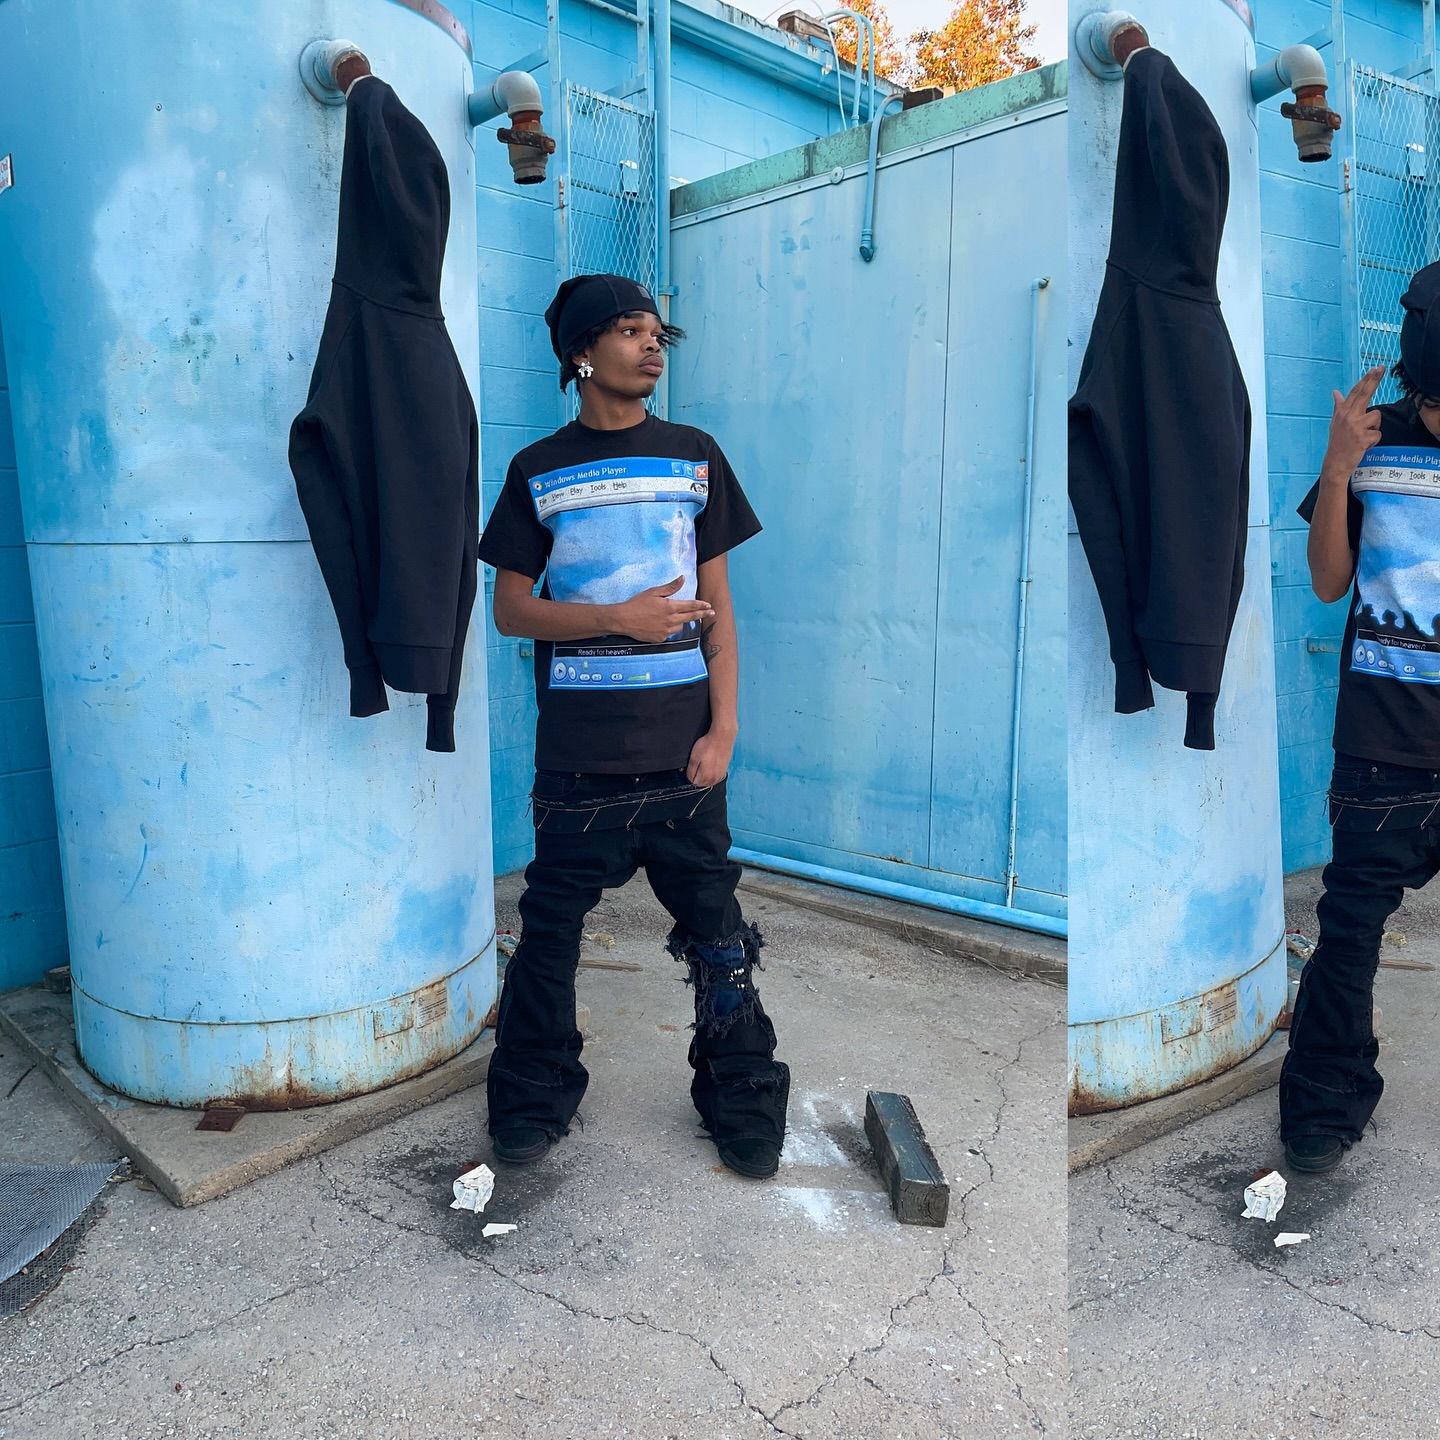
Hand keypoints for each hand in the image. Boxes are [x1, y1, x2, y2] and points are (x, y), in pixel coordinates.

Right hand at [611, 577, 713, 643]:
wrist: (623, 619)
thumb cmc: (637, 603)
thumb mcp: (654, 592)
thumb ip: (670, 587)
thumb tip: (683, 578)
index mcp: (670, 607)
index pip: (690, 606)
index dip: (701, 605)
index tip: (709, 606)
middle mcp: (670, 620)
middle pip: (691, 617)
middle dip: (702, 614)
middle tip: (712, 613)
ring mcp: (666, 631)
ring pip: (680, 627)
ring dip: (681, 622)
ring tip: (674, 617)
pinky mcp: (660, 639)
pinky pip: (669, 634)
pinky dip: (668, 629)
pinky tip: (660, 625)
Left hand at [686, 729, 733, 787]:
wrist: (722, 737)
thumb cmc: (708, 746)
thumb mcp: (694, 758)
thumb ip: (691, 771)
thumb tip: (690, 778)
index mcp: (705, 777)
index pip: (694, 783)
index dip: (691, 775)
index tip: (692, 766)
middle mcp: (714, 779)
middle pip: (702, 783)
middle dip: (698, 776)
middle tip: (698, 764)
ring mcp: (721, 775)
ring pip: (710, 781)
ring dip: (706, 775)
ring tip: (705, 764)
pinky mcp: (725, 770)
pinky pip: (717, 776)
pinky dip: (713, 773)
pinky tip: (712, 765)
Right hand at [1322, 366, 1384, 482]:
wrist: (1335, 464)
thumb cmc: (1337, 444)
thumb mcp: (1335, 424)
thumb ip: (1338, 407)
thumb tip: (1335, 393)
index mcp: (1342, 413)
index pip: (1355, 392)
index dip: (1365, 380)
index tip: (1374, 369)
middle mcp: (1348, 417)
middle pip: (1364, 394)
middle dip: (1373, 380)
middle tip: (1381, 368)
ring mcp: (1355, 426)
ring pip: (1376, 417)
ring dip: (1374, 428)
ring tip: (1363, 437)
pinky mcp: (1362, 437)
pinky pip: (1377, 434)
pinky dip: (1373, 441)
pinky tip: (1363, 446)